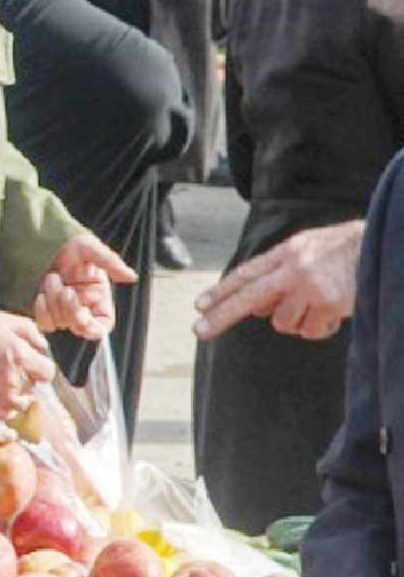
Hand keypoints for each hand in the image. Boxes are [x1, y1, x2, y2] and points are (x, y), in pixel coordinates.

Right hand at [0, 311, 55, 416]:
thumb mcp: (10, 321)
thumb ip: (33, 334)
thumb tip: (42, 347)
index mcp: (21, 357)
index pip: (48, 373)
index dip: (42, 367)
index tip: (34, 362)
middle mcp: (12, 378)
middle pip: (34, 388)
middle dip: (28, 379)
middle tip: (15, 368)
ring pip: (21, 404)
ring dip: (18, 395)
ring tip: (8, 383)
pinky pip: (5, 412)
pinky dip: (5, 406)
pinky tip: (0, 393)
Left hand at [31, 233, 130, 341]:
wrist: (43, 241)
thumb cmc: (71, 245)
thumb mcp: (91, 249)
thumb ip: (111, 263)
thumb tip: (132, 277)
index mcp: (99, 298)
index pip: (102, 325)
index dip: (94, 327)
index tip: (83, 318)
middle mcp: (83, 307)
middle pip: (79, 326)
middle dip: (71, 309)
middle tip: (66, 290)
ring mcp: (63, 310)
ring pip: (60, 322)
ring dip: (54, 302)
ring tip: (53, 277)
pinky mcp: (45, 310)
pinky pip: (44, 322)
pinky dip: (42, 310)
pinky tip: (41, 294)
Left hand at [195, 220, 362, 340]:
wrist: (378, 244)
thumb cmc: (338, 252)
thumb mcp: (304, 251)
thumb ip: (278, 274)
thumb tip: (257, 309)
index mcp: (285, 253)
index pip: (245, 273)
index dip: (221, 291)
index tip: (199, 306)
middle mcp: (294, 269)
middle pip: (249, 297)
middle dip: (222, 316)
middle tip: (198, 331)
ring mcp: (311, 287)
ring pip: (282, 322)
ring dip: (294, 321)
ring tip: (315, 306)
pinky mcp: (330, 305)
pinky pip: (309, 331)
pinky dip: (318, 328)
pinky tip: (331, 314)